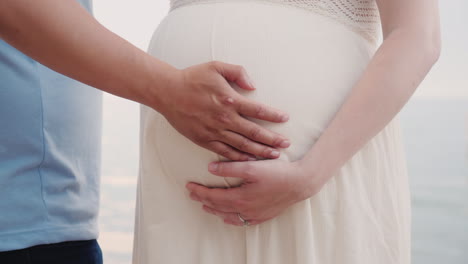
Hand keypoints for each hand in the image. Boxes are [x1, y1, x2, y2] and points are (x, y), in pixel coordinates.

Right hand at [157, 61, 289, 160]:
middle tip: (286, 144)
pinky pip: (226, 152)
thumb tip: (253, 86)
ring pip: (242, 145)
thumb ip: (238, 72)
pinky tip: (250, 160)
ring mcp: (215, 131)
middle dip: (272, 139)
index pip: (258, 110)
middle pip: (254, 132)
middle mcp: (225, 118)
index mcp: (230, 100)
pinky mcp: (205, 140)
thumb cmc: (193, 78)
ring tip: (274, 155)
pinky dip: (239, 157)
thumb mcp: (216, 67)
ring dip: (260, 151)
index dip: (274, 115)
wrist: (168, 92)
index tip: (285, 119)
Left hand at [186, 159, 323, 225]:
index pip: (213, 197)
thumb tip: (210, 168)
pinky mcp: (263, 216)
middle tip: (192, 194)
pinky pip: (242, 221)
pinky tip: (229, 216)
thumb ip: (229, 167)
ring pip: (229, 216)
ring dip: (215, 210)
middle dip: (203, 200)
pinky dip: (231, 218)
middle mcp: (245, 210)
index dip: (199, 192)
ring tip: (206, 206)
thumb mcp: (251, 166)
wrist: (299, 183)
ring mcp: (254, 215)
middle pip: (218, 207)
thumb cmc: (277, 173)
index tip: (189, 186)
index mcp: (240, 198)